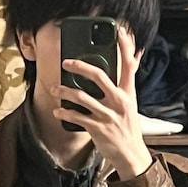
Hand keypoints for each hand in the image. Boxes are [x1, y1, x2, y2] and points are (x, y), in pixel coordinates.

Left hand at [53, 27, 152, 180]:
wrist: (131, 155)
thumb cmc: (128, 129)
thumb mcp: (130, 105)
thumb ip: (124, 86)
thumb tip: (129, 68)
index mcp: (128, 93)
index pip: (129, 65)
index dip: (125, 46)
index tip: (119, 31)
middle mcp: (119, 101)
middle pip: (99, 76)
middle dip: (80, 66)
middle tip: (67, 62)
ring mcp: (108, 115)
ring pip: (82, 97)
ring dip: (65, 91)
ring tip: (56, 89)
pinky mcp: (98, 128)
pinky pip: (77, 117)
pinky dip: (65, 113)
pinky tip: (58, 111)